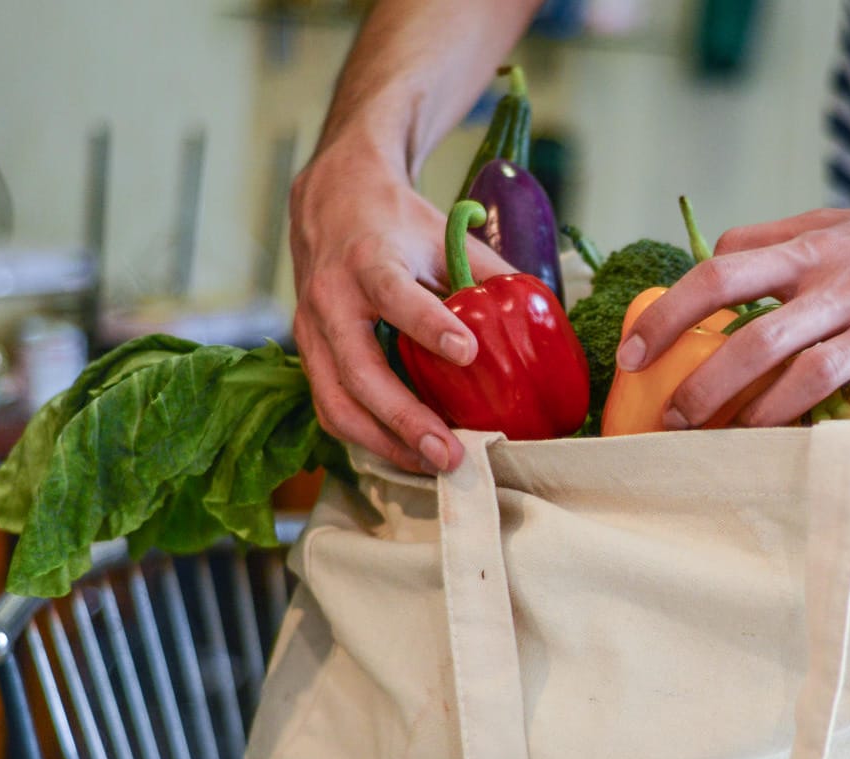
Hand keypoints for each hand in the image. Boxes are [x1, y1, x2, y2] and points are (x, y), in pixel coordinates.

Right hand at [288, 142, 516, 472]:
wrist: (330, 202)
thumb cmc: (395, 223)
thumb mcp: (441, 235)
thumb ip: (484, 276)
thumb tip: (538, 321)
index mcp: (368, 259)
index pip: (394, 294)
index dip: (428, 325)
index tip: (467, 353)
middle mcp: (331, 298)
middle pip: (359, 369)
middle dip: (404, 418)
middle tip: (450, 452)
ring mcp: (312, 332)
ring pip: (337, 402)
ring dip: (385, 443)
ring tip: (433, 465)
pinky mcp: (310, 356)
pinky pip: (332, 408)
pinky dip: (369, 438)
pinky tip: (407, 453)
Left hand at [617, 180, 849, 428]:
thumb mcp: (841, 223)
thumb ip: (777, 240)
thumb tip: (709, 257)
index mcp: (816, 252)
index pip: (720, 275)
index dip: (668, 317)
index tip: (631, 355)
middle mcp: (849, 284)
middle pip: (758, 338)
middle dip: (706, 388)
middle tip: (674, 424)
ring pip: (815, 375)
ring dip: (765, 419)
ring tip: (733, 449)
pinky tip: (833, 467)